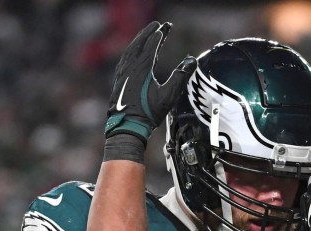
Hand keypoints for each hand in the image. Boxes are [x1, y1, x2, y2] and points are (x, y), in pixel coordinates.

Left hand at [103, 21, 195, 161]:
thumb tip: (191, 61)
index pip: (152, 45)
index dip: (160, 35)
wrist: (127, 126)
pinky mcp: (119, 78)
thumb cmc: (148, 113)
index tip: (166, 27)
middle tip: (158, 25)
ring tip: (147, 34)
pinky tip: (135, 52)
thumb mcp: (168, 96)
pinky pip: (125, 58)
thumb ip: (180, 77)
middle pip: (139, 43)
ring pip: (131, 49)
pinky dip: (132, 50)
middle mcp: (130, 66)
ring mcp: (123, 72)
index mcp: (142, 68)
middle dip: (149, 32)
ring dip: (140, 40)